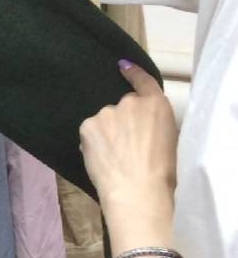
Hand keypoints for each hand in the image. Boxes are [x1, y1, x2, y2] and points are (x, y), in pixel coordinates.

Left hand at [79, 61, 178, 212]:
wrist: (137, 190)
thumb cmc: (162, 174)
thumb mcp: (170, 141)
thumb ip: (154, 124)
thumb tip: (141, 126)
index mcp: (156, 105)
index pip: (143, 81)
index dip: (133, 73)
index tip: (122, 66)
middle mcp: (129, 103)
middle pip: (122, 107)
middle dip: (122, 123)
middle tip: (126, 148)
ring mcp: (106, 112)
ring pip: (104, 121)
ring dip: (107, 133)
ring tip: (114, 158)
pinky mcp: (87, 125)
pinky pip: (91, 132)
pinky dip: (94, 142)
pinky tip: (101, 159)